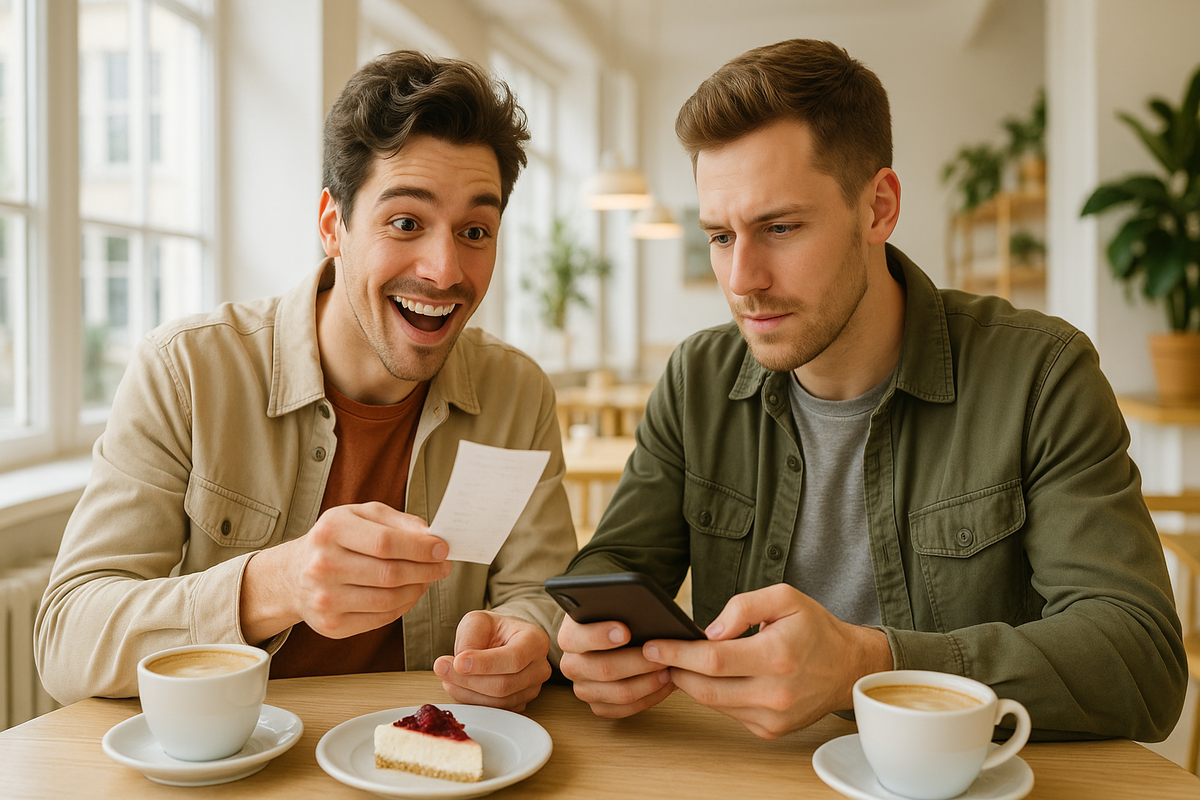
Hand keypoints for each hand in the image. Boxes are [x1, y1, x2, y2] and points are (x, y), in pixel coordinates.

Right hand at [239, 502, 451, 642]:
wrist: (294, 574)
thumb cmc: (337, 539)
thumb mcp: (362, 516)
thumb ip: (398, 521)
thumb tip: (431, 536)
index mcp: (331, 530)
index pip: (385, 542)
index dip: (419, 548)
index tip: (442, 548)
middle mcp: (323, 565)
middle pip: (389, 574)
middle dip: (425, 570)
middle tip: (443, 566)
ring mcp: (325, 599)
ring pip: (388, 600)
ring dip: (417, 590)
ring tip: (427, 579)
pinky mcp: (331, 625)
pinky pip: (380, 619)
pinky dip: (403, 607)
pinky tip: (409, 594)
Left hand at [433, 611, 551, 710]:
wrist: (502, 640)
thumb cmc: (493, 630)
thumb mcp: (478, 621)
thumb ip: (470, 638)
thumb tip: (460, 665)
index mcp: (535, 641)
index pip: (514, 658)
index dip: (485, 664)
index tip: (458, 662)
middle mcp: (539, 667)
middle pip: (504, 685)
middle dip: (468, 680)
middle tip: (441, 668)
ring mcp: (532, 689)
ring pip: (497, 702)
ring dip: (466, 692)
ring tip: (446, 675)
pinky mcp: (519, 704)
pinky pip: (494, 710)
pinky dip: (471, 700)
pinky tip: (457, 685)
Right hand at [557, 614, 675, 717]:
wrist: (612, 632)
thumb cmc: (615, 616)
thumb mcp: (611, 604)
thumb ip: (616, 605)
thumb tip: (638, 612)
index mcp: (569, 637)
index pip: (577, 639)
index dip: (600, 636)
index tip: (625, 631)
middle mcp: (571, 665)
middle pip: (604, 669)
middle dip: (637, 662)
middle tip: (661, 654)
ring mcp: (584, 689)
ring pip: (619, 693)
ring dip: (648, 682)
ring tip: (668, 669)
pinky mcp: (599, 705)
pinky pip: (625, 710)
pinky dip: (650, 698)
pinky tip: (666, 684)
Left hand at [642, 583, 891, 738]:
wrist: (848, 668)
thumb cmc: (815, 629)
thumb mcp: (784, 598)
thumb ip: (743, 606)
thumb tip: (709, 630)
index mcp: (776, 656)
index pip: (711, 659)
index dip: (676, 652)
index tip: (652, 645)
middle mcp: (774, 693)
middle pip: (705, 688)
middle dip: (676, 670)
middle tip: (658, 655)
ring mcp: (772, 717)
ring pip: (713, 704)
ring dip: (691, 684)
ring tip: (681, 663)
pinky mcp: (770, 730)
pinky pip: (729, 713)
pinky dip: (715, 696)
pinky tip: (713, 678)